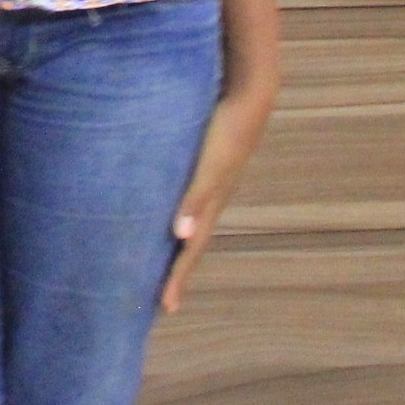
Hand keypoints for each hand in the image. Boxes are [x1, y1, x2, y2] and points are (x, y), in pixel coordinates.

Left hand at [160, 86, 274, 311]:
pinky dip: (173, 214)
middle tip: (160, 299)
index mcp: (211, 205)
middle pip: (190, 244)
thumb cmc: (226, 131)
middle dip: (175, 270)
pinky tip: (162, 212)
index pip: (190, 251)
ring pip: (188, 223)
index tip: (165, 308)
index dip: (177, 278)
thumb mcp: (210, 168)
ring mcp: (208, 183)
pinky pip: (185, 199)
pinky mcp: (203, 165)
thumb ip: (194, 198)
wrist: (248, 95)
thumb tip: (179, 237)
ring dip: (173, 244)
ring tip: (156, 262)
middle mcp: (210, 199)